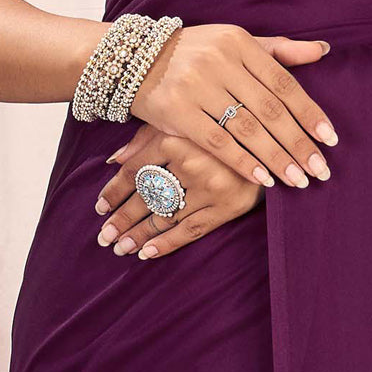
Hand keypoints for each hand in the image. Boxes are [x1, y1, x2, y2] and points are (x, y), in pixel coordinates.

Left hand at [93, 123, 265, 260]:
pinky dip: (167, 243)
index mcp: (174, 137)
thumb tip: (113, 160)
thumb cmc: (219, 122)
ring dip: (138, 235)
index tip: (99, 208)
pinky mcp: (228, 205)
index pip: (134, 171)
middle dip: (121, 220)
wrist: (272, 132)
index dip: (113, 192)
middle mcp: (190, 162)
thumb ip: (145, 137)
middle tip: (103, 238)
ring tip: (119, 247)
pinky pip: (191, 230)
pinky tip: (147, 253)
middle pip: (145, 197)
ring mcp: (210, 186)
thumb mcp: (179, 119)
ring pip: (164, 217)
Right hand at [128, 24, 338, 188]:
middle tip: (321, 169)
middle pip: (269, 109)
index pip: (282, 82)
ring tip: (298, 180)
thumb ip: (278, 50)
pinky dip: (243, 162)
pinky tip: (263, 180)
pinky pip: (218, 142)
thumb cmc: (195, 52)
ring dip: (276, 158)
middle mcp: (220, 61)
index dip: (309, 112)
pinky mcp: (177, 112)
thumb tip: (323, 50)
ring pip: (247, 129)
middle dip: (298, 143)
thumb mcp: (234, 41)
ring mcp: (197, 86)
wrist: (133, 60)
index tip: (330, 139)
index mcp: (238, 41)